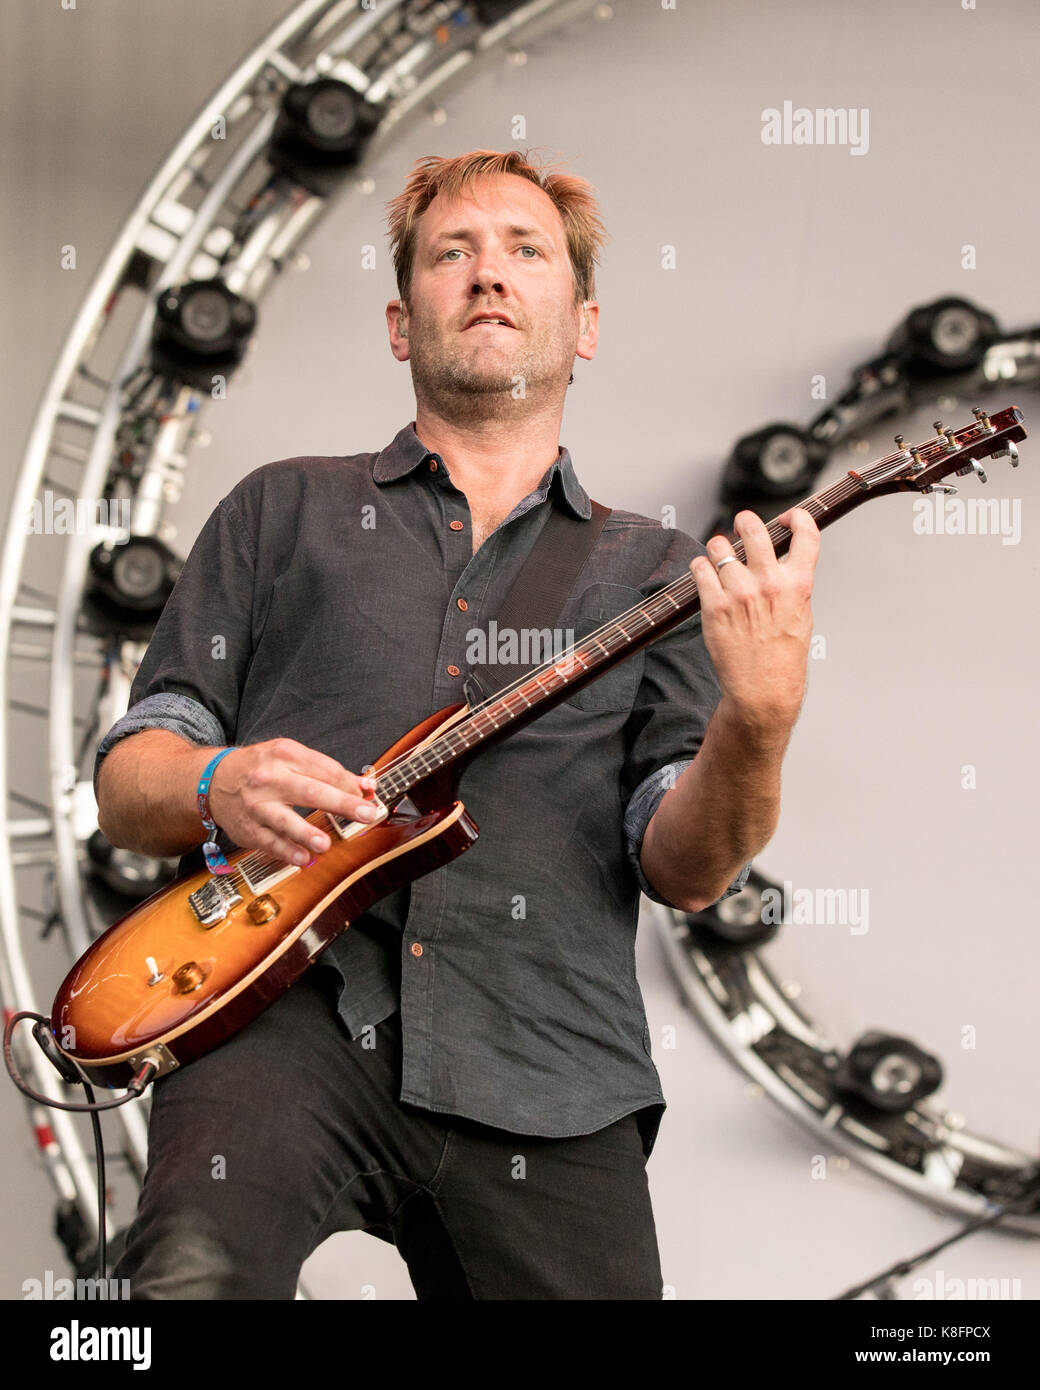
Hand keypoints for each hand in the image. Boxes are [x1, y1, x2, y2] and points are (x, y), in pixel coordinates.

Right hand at [207, 738, 379, 867]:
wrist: (212, 779)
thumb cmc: (259, 767)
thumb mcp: (289, 757)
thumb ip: (327, 771)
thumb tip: (364, 786)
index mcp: (284, 755)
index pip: (324, 769)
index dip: (349, 784)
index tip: (368, 795)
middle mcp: (269, 778)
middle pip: (309, 791)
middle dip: (340, 803)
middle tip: (364, 813)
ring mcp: (257, 805)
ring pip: (284, 820)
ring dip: (306, 833)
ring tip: (325, 843)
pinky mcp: (248, 828)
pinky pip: (269, 842)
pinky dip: (286, 852)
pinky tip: (303, 859)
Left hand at [690, 507, 819, 739]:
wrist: (763, 689)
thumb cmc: (783, 654)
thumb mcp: (801, 614)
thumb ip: (793, 582)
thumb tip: (783, 556)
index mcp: (798, 584)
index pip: (806, 533)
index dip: (797, 517)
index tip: (787, 518)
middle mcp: (769, 584)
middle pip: (752, 527)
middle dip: (744, 522)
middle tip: (740, 528)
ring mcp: (739, 594)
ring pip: (719, 545)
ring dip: (717, 548)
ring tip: (720, 560)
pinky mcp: (714, 606)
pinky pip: (699, 568)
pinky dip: (700, 568)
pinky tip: (705, 576)